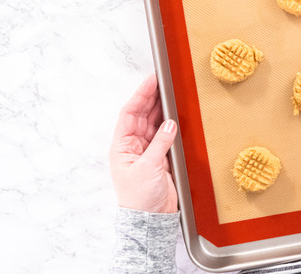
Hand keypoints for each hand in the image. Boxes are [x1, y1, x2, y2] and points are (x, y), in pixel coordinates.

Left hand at [109, 74, 178, 213]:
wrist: (151, 219)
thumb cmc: (140, 197)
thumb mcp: (148, 167)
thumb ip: (160, 143)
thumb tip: (170, 123)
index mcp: (122, 146)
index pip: (130, 113)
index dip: (141, 95)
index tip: (152, 80)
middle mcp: (133, 145)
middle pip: (142, 115)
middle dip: (152, 98)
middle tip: (164, 82)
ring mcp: (148, 151)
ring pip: (155, 123)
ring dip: (162, 110)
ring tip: (171, 94)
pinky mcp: (161, 158)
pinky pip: (165, 135)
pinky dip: (171, 125)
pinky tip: (177, 116)